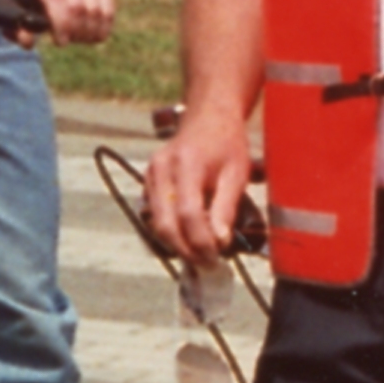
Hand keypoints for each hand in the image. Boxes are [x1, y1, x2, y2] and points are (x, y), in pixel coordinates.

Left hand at [18, 0, 114, 46]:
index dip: (61, 24)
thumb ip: (19, 26)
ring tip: (79, 37)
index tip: (61, 41)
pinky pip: (109, 12)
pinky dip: (102, 29)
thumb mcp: (21, 2)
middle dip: (75, 31)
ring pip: (96, 12)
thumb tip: (28, 44)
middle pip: (78, 8)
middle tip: (69, 39)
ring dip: (88, 33)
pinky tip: (92, 33)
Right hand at [145, 104, 252, 269]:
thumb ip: (226, 208)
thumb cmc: (227, 144)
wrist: (208, 117)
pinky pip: (154, 215)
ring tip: (200, 255)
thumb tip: (219, 242)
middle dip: (186, 250)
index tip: (217, 257)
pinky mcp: (147, 181)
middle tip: (208, 264)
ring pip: (155, 223)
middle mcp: (161, 169)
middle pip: (165, 223)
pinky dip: (170, 231)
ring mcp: (150, 174)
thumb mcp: (236, 174)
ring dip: (177, 245)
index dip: (201, 241)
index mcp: (186, 163)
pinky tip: (189, 237)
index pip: (188, 213)